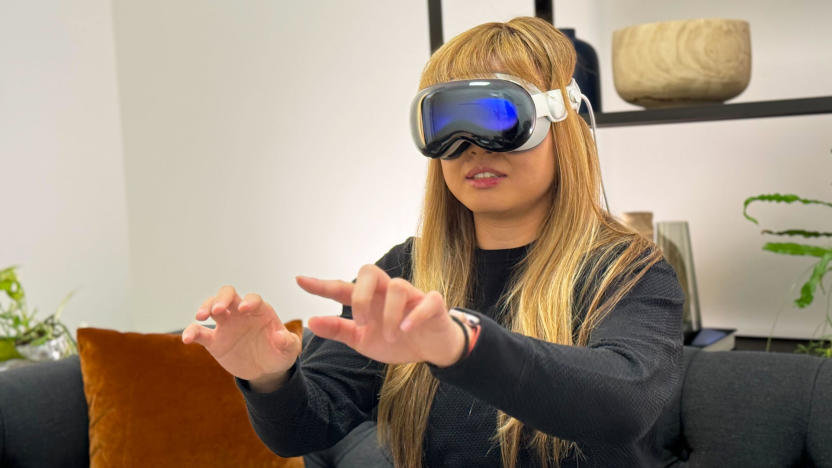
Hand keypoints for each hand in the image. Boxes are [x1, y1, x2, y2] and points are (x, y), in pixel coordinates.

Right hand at [182, 286, 300, 381]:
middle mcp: (241, 313)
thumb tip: (280, 336)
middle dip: (222, 299)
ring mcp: (226, 324)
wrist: (266, 370)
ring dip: (205, 307)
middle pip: (228, 295)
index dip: (249, 301)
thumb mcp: (289, 350)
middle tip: (218, 310)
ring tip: (201, 317)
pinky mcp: (214, 340)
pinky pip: (199, 332)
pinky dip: (191, 332)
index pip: (253, 299)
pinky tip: (186, 339)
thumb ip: (287, 342)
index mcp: (261, 311)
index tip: (244, 309)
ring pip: (211, 307)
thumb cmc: (279, 353)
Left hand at [297, 265, 464, 366]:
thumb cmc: (396, 340)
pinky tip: (406, 330)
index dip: (321, 285)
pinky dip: (415, 315)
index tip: (299, 280)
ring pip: (398, 286)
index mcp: (369, 299)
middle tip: (361, 323)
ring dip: (389, 315)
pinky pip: (426, 300)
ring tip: (390, 337)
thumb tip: (310, 321)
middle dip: (360, 297)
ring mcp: (412, 295)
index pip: (342, 287)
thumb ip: (339, 331)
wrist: (431, 350)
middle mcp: (388, 292)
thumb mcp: (363, 340)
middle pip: (369, 272)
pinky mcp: (433, 304)